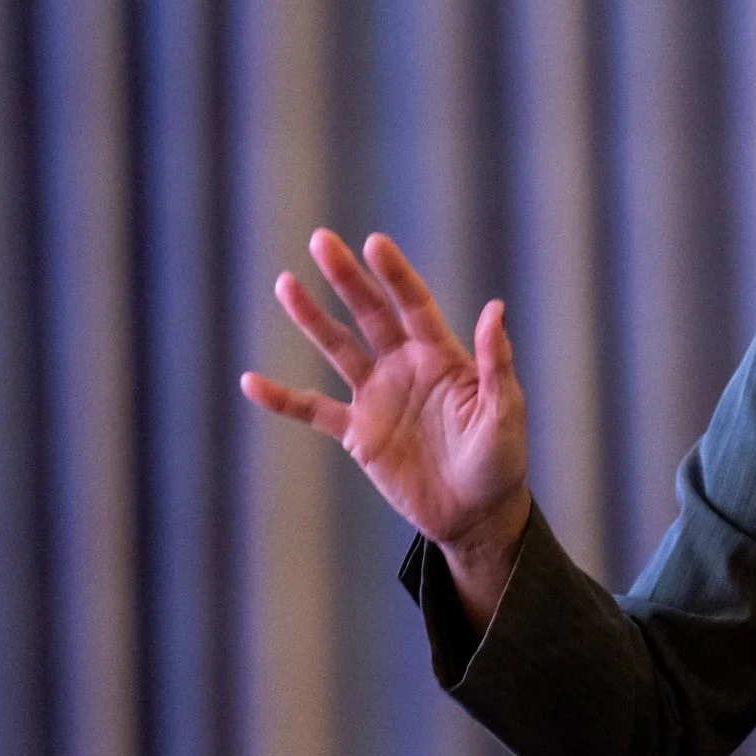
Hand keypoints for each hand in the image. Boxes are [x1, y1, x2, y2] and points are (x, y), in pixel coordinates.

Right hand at [242, 229, 531, 623]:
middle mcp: (405, 367)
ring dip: (312, 318)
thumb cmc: (501, 461)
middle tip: (321, 240)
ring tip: (285, 283)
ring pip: (338, 348)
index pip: (414, 304)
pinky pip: (313, 411)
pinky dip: (282, 399)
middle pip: (369, 314)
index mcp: (441, 356)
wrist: (477, 515)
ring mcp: (378, 398)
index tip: (374, 243)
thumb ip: (496, 363)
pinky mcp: (358, 434)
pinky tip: (250, 382)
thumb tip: (495, 308)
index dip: (394, 275)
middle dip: (346, 278)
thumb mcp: (505, 413)